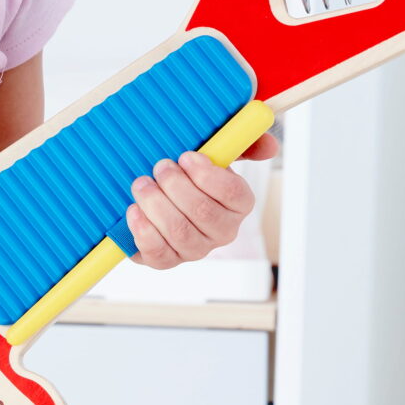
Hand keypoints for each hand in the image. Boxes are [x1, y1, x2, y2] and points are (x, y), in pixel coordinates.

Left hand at [124, 133, 279, 269]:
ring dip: (156, 204)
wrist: (160, 199)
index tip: (186, 156)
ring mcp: (196, 249)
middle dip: (176, 186)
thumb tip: (269, 145)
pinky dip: (143, 230)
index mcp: (239, 203)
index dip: (208, 175)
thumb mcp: (216, 153)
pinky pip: (158, 253)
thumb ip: (242, 143)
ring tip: (142, 184)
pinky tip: (134, 210)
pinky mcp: (168, 260)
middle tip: (160, 167)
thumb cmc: (190, 175)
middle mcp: (222, 230)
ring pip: (180, 232)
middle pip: (203, 212)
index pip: (233, 194)